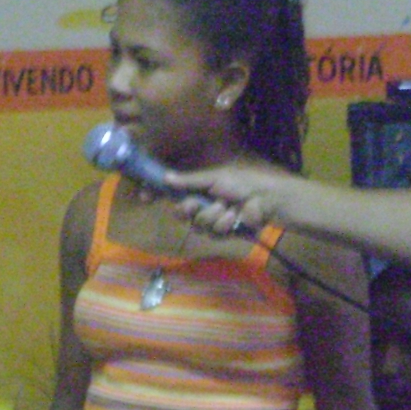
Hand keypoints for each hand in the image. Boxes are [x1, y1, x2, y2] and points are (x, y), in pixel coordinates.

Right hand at [164, 164, 282, 234]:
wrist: (266, 199)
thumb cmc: (242, 182)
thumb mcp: (214, 178)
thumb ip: (189, 180)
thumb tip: (165, 176)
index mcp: (200, 188)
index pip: (175, 193)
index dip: (160, 195)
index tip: (144, 197)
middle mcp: (204, 203)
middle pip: (183, 213)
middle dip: (189, 209)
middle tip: (194, 205)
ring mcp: (214, 219)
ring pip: (199, 224)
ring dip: (213, 215)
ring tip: (228, 207)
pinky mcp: (225, 232)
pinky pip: (214, 233)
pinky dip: (225, 223)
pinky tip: (235, 217)